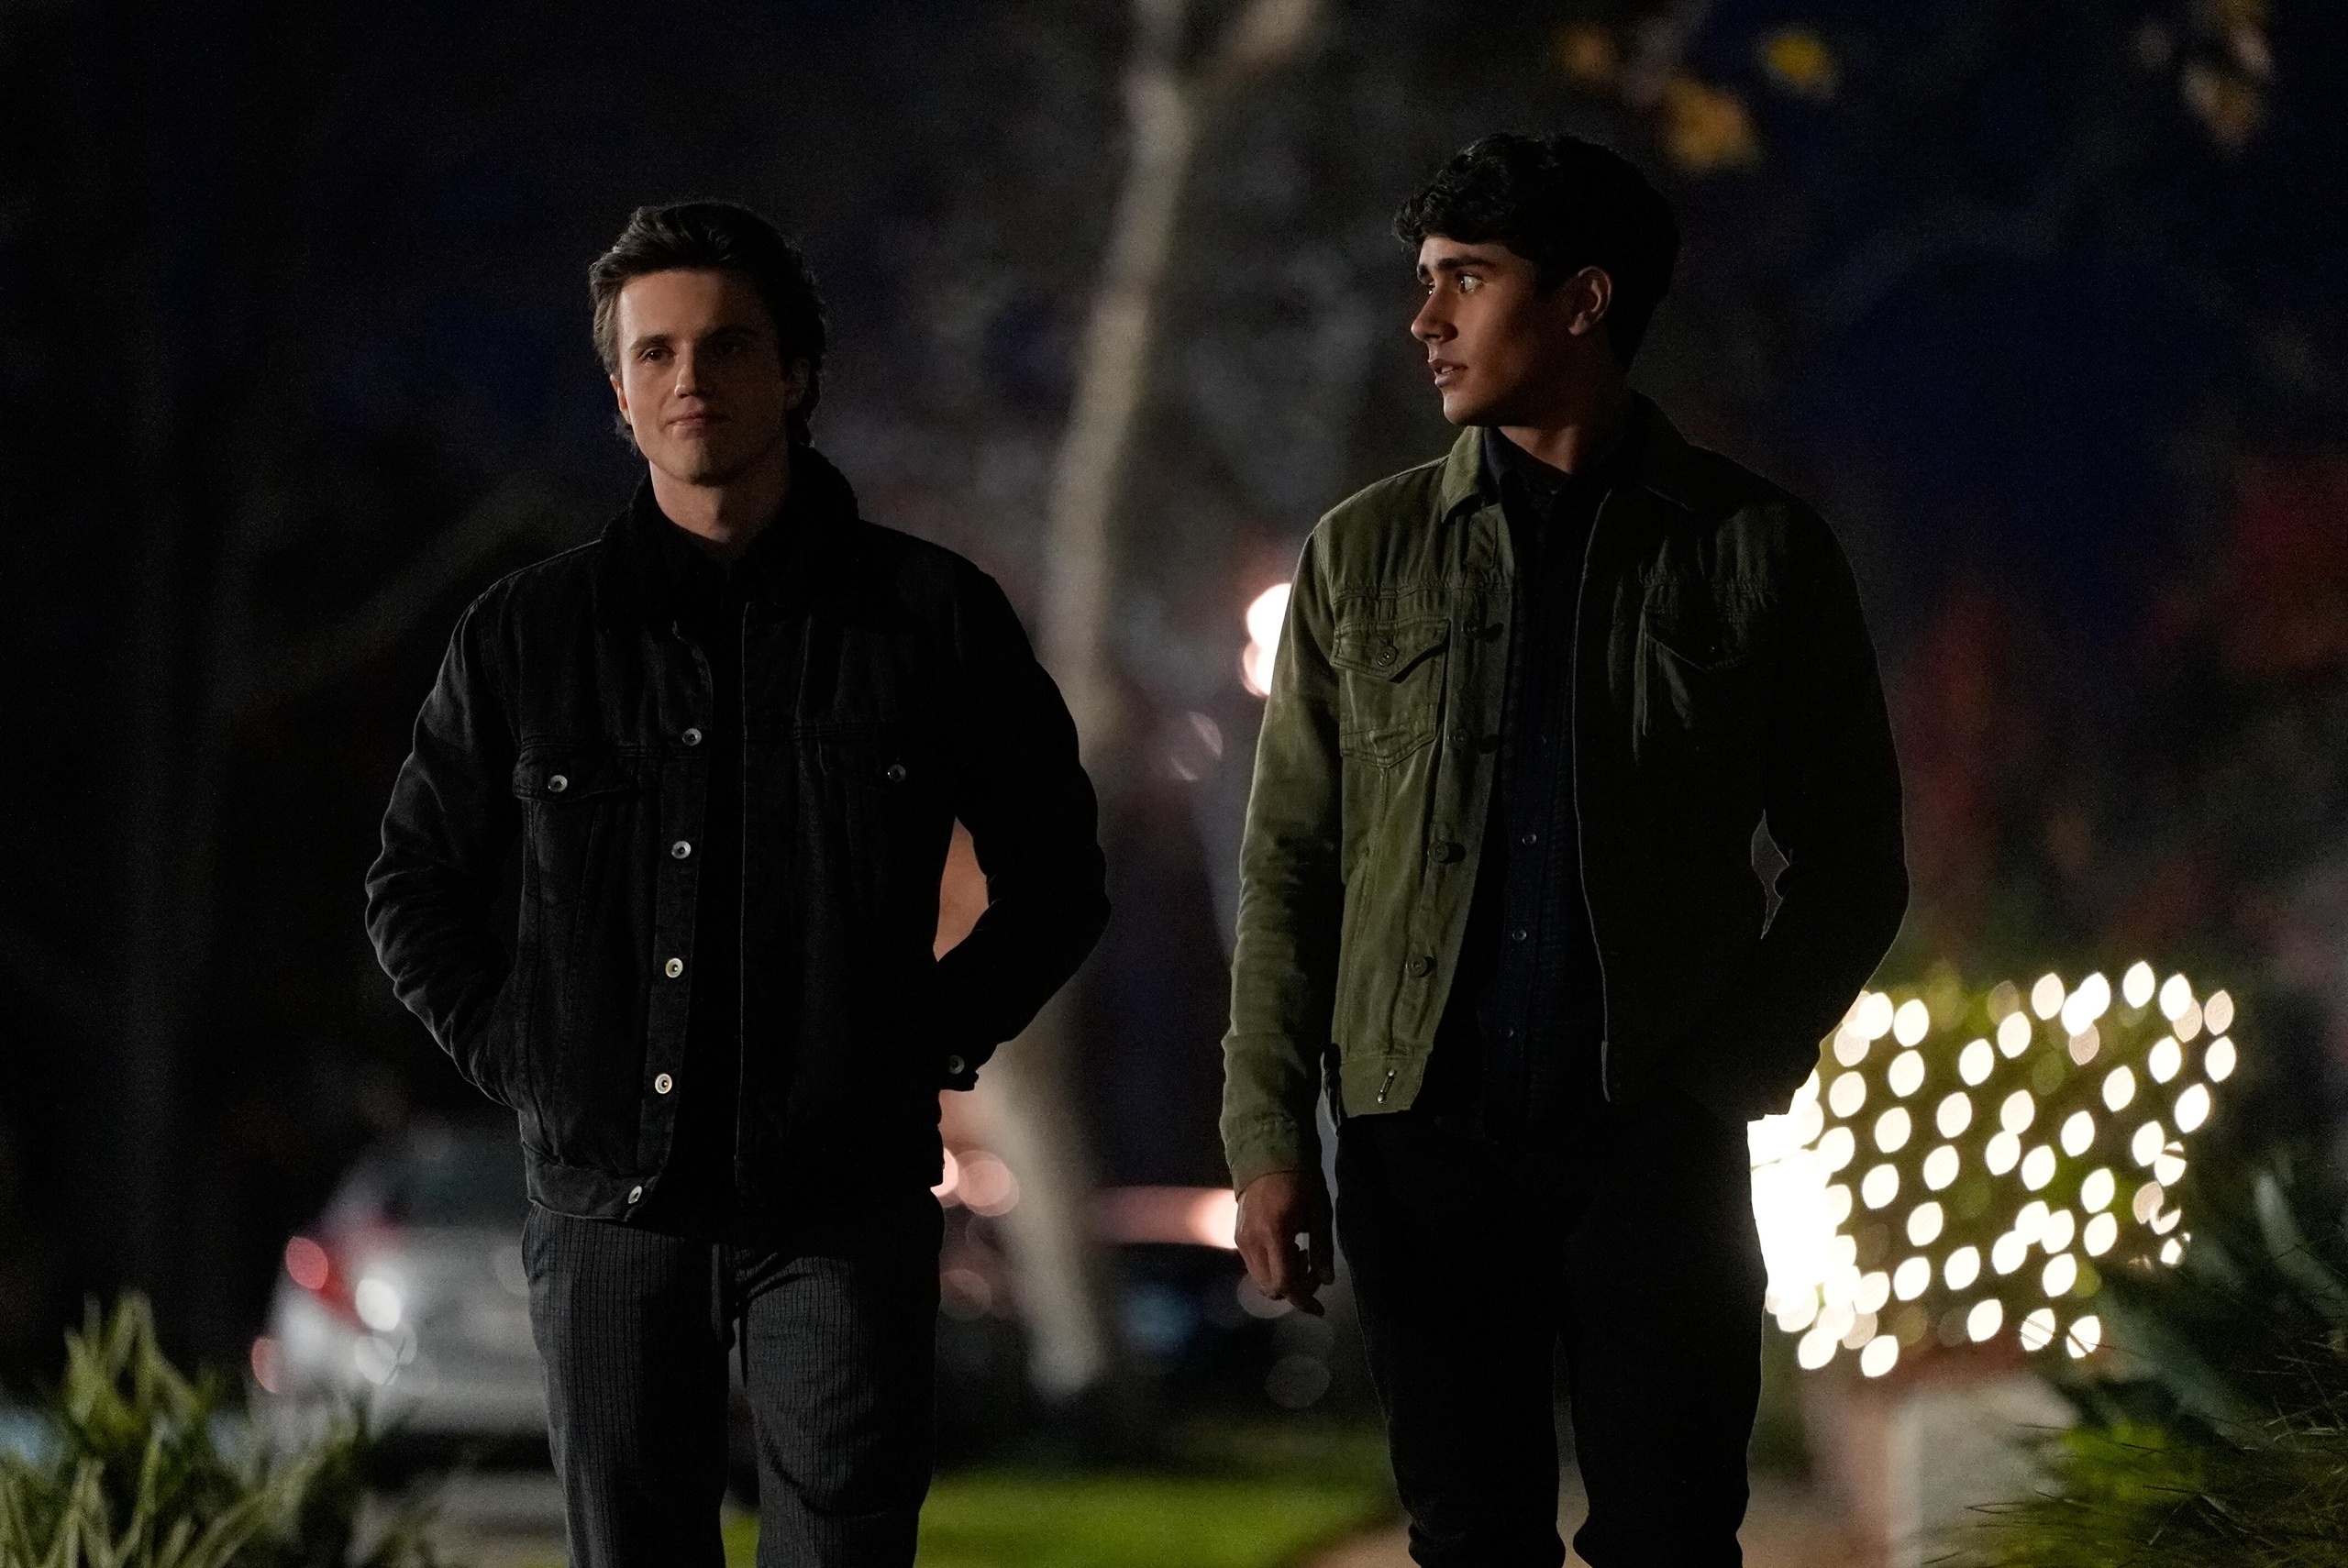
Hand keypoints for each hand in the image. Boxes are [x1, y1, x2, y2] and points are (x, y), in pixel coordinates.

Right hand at [1235, 1168, 1334, 1315]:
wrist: (1268, 1157)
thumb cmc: (1300, 1181)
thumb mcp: (1320, 1214)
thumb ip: (1322, 1251)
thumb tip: (1327, 1281)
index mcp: (1273, 1234)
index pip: (1283, 1284)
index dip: (1303, 1300)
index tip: (1320, 1307)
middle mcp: (1251, 1241)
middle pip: (1269, 1289)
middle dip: (1294, 1290)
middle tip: (1313, 1274)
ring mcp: (1241, 1240)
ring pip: (1260, 1280)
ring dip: (1283, 1280)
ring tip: (1302, 1257)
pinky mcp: (1238, 1237)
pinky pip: (1255, 1266)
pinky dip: (1273, 1269)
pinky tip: (1289, 1250)